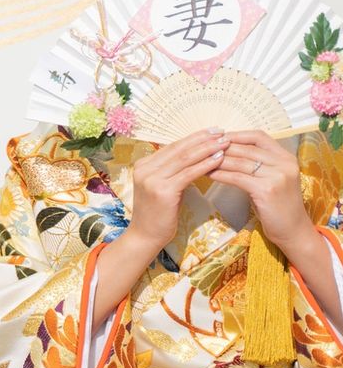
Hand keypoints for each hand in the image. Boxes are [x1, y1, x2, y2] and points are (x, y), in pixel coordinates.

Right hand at [90, 128, 227, 323]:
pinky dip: (205, 165)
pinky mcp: (163, 190)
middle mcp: (145, 168)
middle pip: (179, 149)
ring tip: (224, 142)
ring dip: (207, 149)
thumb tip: (194, 157)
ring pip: (185, 159)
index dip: (193, 137)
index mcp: (143, 164)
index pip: (172, 146)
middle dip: (202, 139)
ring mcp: (152, 179)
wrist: (145, 236)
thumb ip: (171, 172)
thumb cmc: (157, 214)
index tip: (212, 131)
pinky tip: (219, 159)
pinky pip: (189, 174)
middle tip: (221, 131)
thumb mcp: (162, 188)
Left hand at [209, 130, 314, 252]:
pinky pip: (237, 177)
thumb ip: (257, 162)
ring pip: (240, 162)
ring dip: (217, 160)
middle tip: (202, 148)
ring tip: (200, 160)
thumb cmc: (277, 204)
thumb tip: (225, 148)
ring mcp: (277, 176)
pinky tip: (208, 174)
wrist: (293, 230)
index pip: (258, 136)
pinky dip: (220, 174)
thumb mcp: (271, 178)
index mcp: (286, 157)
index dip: (236, 135)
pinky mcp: (267, 190)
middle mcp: (284, 163)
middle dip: (222, 148)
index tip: (217, 138)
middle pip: (246, 148)